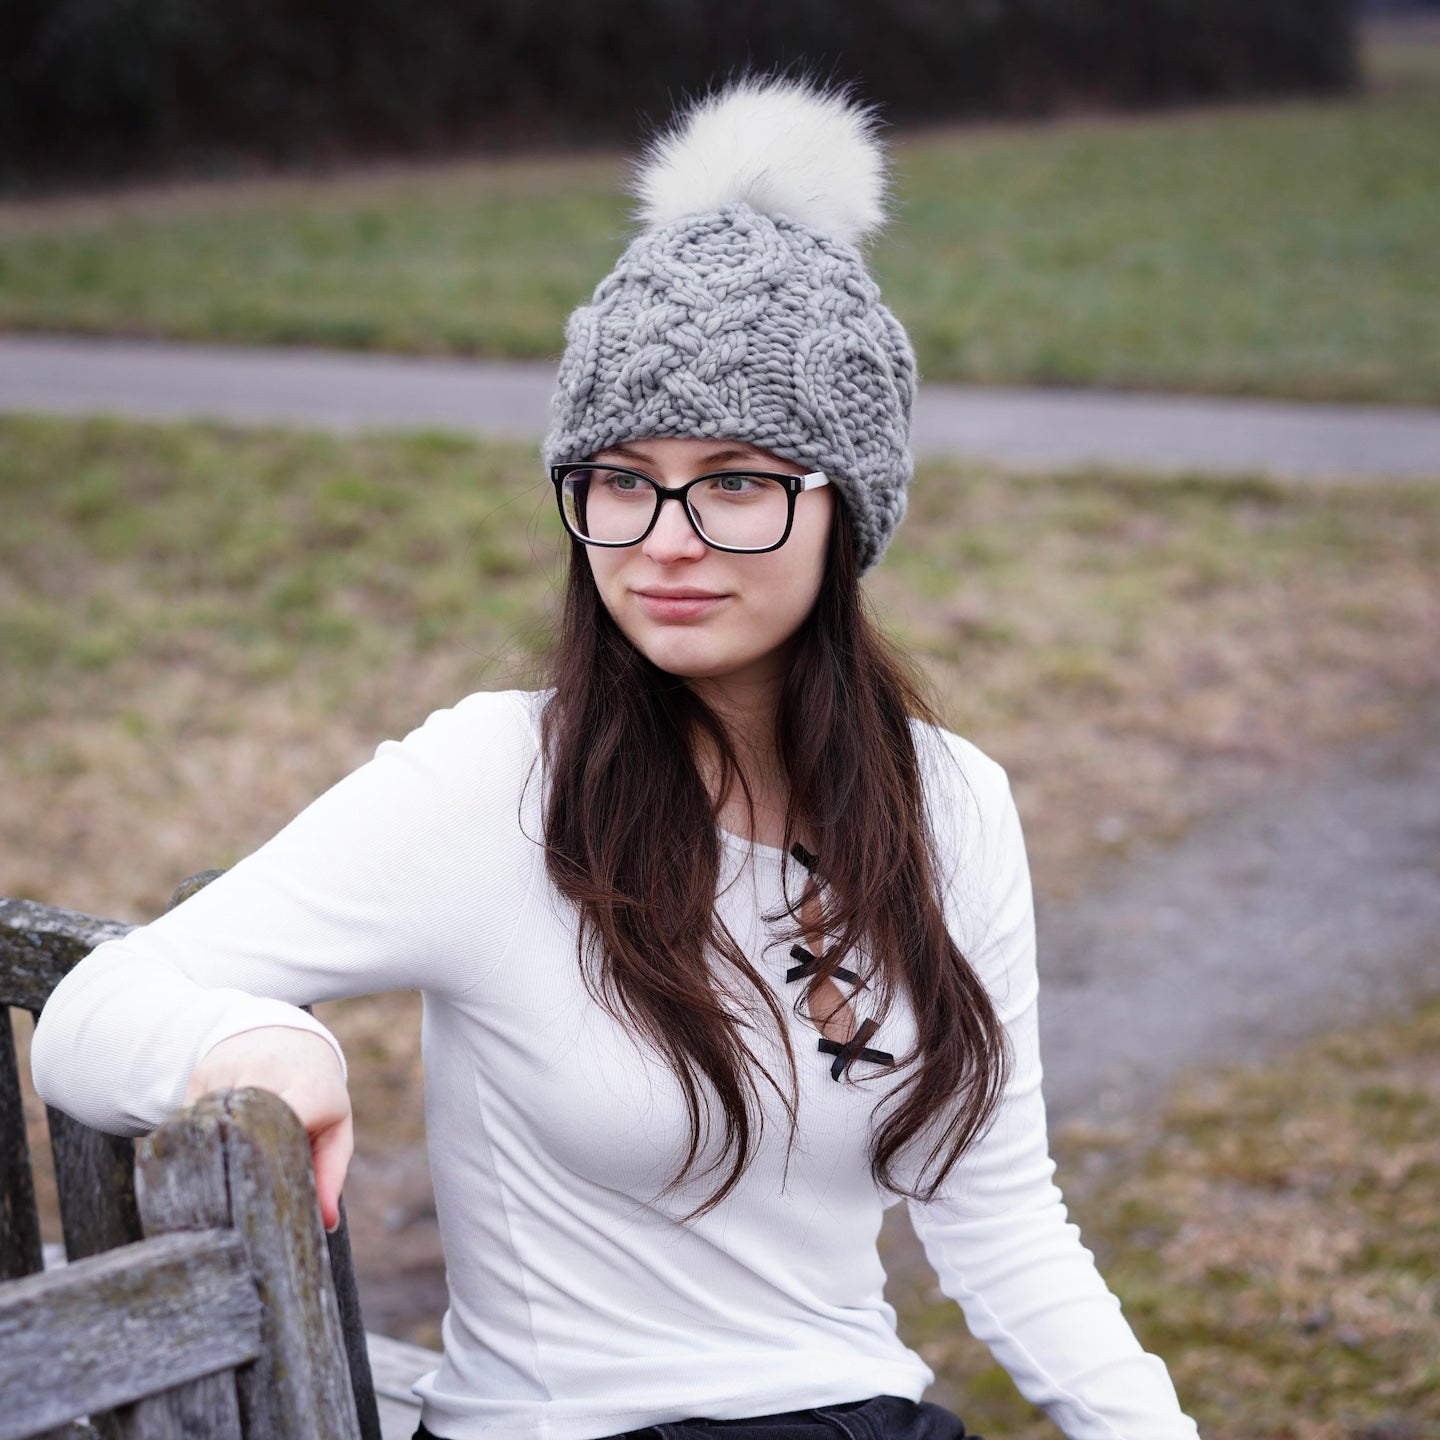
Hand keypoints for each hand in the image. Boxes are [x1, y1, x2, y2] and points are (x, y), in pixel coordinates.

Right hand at [184, 1026, 353, 1231]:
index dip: (271, 1156)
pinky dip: (194, 1140)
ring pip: (209, 1126)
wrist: (285, 1036)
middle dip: (236, 1168)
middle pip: (242, 1130)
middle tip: (230, 1210)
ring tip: (213, 1186)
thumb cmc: (315, 1092)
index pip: (289, 1120)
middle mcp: (268, 1071)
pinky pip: (188, 1119)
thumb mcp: (335, 1126)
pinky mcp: (200, 1072)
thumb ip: (331, 1173)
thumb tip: (325, 1223)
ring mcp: (230, 1069)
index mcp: (310, 1088)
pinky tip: (202, 1153)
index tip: (262, 1192)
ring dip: (210, 1156)